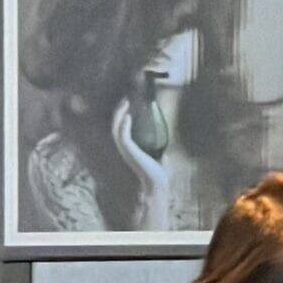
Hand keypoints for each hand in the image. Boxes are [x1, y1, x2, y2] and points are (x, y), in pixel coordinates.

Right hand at [111, 98, 170, 231]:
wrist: (158, 185)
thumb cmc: (159, 173)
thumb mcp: (160, 155)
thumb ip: (160, 149)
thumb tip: (166, 146)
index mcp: (130, 148)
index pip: (121, 128)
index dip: (122, 115)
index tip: (128, 102)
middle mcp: (125, 148)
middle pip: (116, 125)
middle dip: (119, 110)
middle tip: (125, 98)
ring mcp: (126, 150)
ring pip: (117, 128)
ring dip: (119, 114)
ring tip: (125, 102)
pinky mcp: (129, 152)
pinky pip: (123, 136)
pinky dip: (124, 125)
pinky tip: (128, 116)